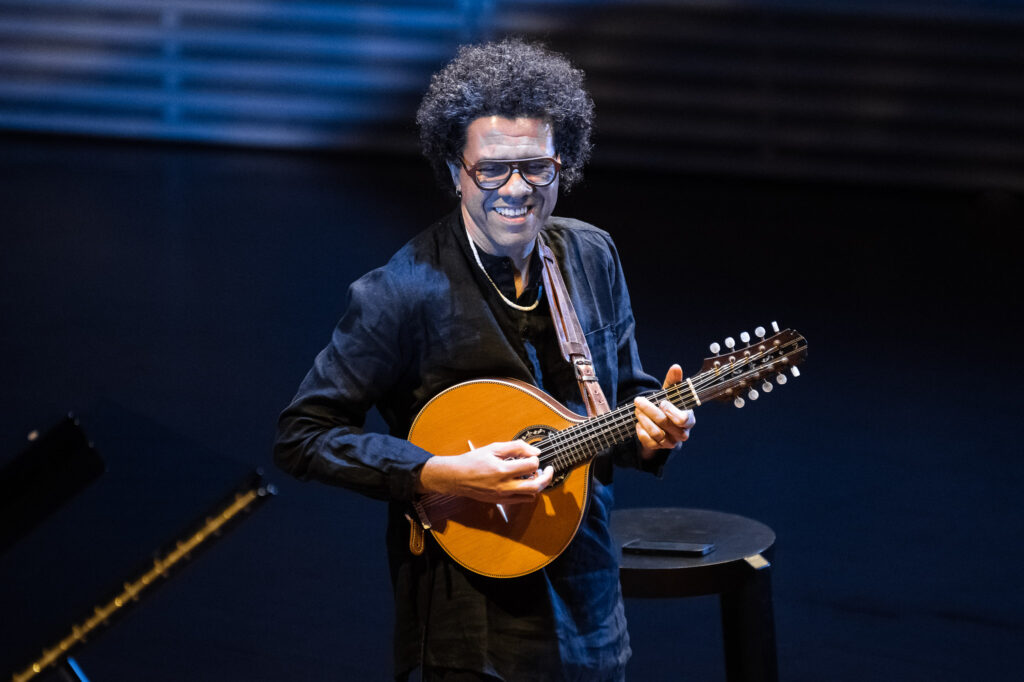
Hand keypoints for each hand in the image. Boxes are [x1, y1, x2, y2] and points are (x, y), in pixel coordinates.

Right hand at [416, 440, 553, 502]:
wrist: (457, 477)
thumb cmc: (473, 460)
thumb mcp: (494, 448)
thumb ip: (516, 447)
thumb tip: (535, 452)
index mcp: (502, 469)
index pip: (531, 465)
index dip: (535, 459)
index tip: (532, 455)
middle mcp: (504, 485)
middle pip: (536, 485)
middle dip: (547, 476)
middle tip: (549, 469)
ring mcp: (503, 495)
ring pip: (531, 494)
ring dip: (538, 484)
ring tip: (535, 474)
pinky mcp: (501, 501)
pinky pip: (522, 500)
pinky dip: (529, 492)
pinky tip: (526, 483)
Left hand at [635, 364, 695, 459]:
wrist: (662, 425)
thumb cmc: (669, 406)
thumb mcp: (671, 393)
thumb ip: (674, 381)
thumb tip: (676, 367)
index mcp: (688, 419)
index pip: (684, 419)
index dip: (672, 412)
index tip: (662, 402)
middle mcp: (682, 433)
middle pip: (666, 424)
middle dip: (650, 411)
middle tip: (638, 401)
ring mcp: (671, 442)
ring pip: (657, 433)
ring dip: (644, 420)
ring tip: (636, 410)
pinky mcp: (659, 448)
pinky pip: (649, 442)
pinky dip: (641, 432)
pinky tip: (638, 423)